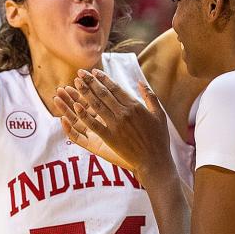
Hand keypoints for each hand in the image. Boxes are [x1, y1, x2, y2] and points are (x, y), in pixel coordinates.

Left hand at [56, 69, 173, 182]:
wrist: (154, 161)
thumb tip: (140, 82)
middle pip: (103, 93)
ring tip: (75, 83)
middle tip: (80, 73)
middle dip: (90, 82)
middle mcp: (124, 113)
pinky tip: (76, 106)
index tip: (94, 72)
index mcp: (135, 106)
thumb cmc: (159, 139)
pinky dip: (84, 115)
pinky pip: (94, 124)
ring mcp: (116, 125)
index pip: (115, 88)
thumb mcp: (159, 114)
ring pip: (96, 105)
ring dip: (85, 93)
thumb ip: (150, 96)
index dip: (103, 78)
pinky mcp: (110, 137)